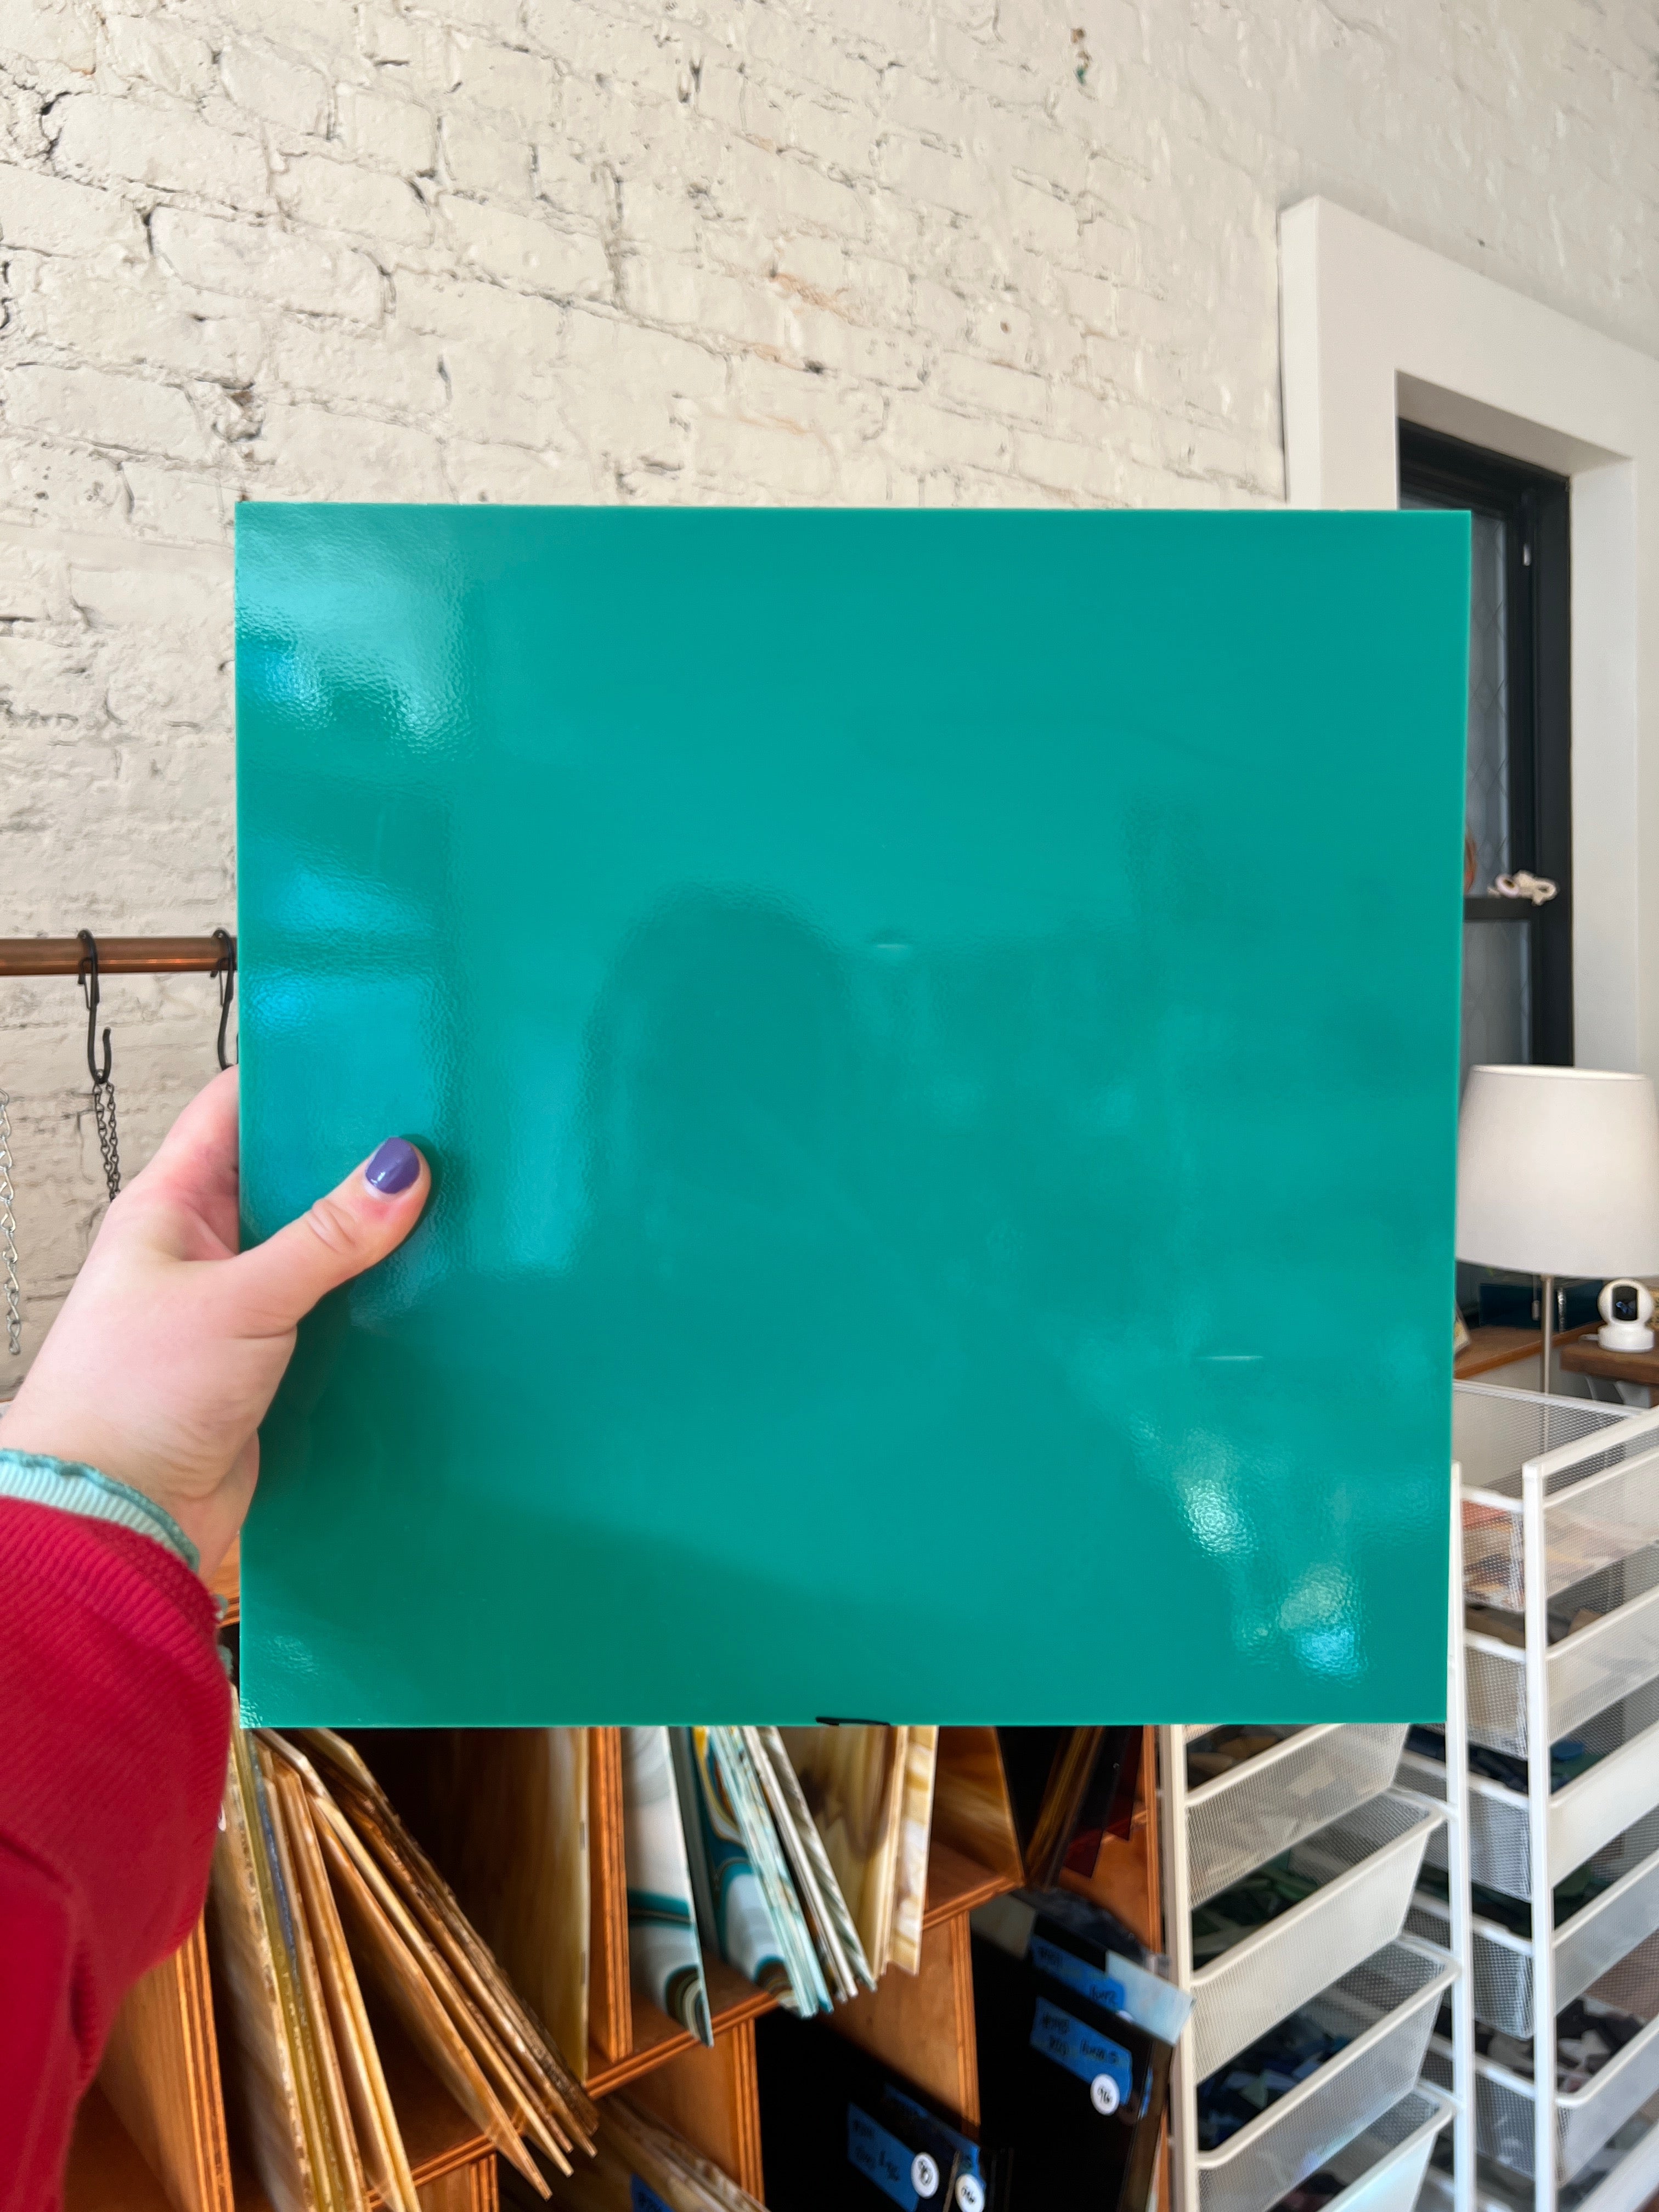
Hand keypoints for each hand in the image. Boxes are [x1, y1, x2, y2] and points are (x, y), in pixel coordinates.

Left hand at [0, 1069, 428, 1577]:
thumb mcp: (241, 1301)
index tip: (370, 1055)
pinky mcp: (268, 1363)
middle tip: (434, 1131)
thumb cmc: (135, 1397)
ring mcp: (236, 1306)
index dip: (296, 1077)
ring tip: (450, 1203)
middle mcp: (203, 1248)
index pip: (234, 1109)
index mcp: (171, 1206)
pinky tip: (428, 1289)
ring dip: (370, 1237)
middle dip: (352, 1158)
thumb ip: (327, 1237)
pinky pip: (332, 1313)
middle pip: (288, 1177)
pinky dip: (373, 1302)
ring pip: (318, 1249)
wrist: (114, 1519)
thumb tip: (402, 1168)